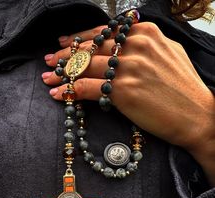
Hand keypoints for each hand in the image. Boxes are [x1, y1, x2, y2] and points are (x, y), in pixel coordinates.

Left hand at [42, 22, 214, 183]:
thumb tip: (121, 48)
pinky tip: (59, 95)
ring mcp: (128, 68)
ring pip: (84, 67)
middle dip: (65, 56)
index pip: (102, 33)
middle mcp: (135, 46)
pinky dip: (70, 92)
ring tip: (47, 79)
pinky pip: (87, 88)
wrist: (198, 116)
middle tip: (49, 61)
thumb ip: (144, 46)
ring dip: (62, 75)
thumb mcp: (168, 55)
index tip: (64, 44)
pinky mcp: (122, 91)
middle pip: (89, 48)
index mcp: (145, 34)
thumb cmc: (184, 89)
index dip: (80, 39)